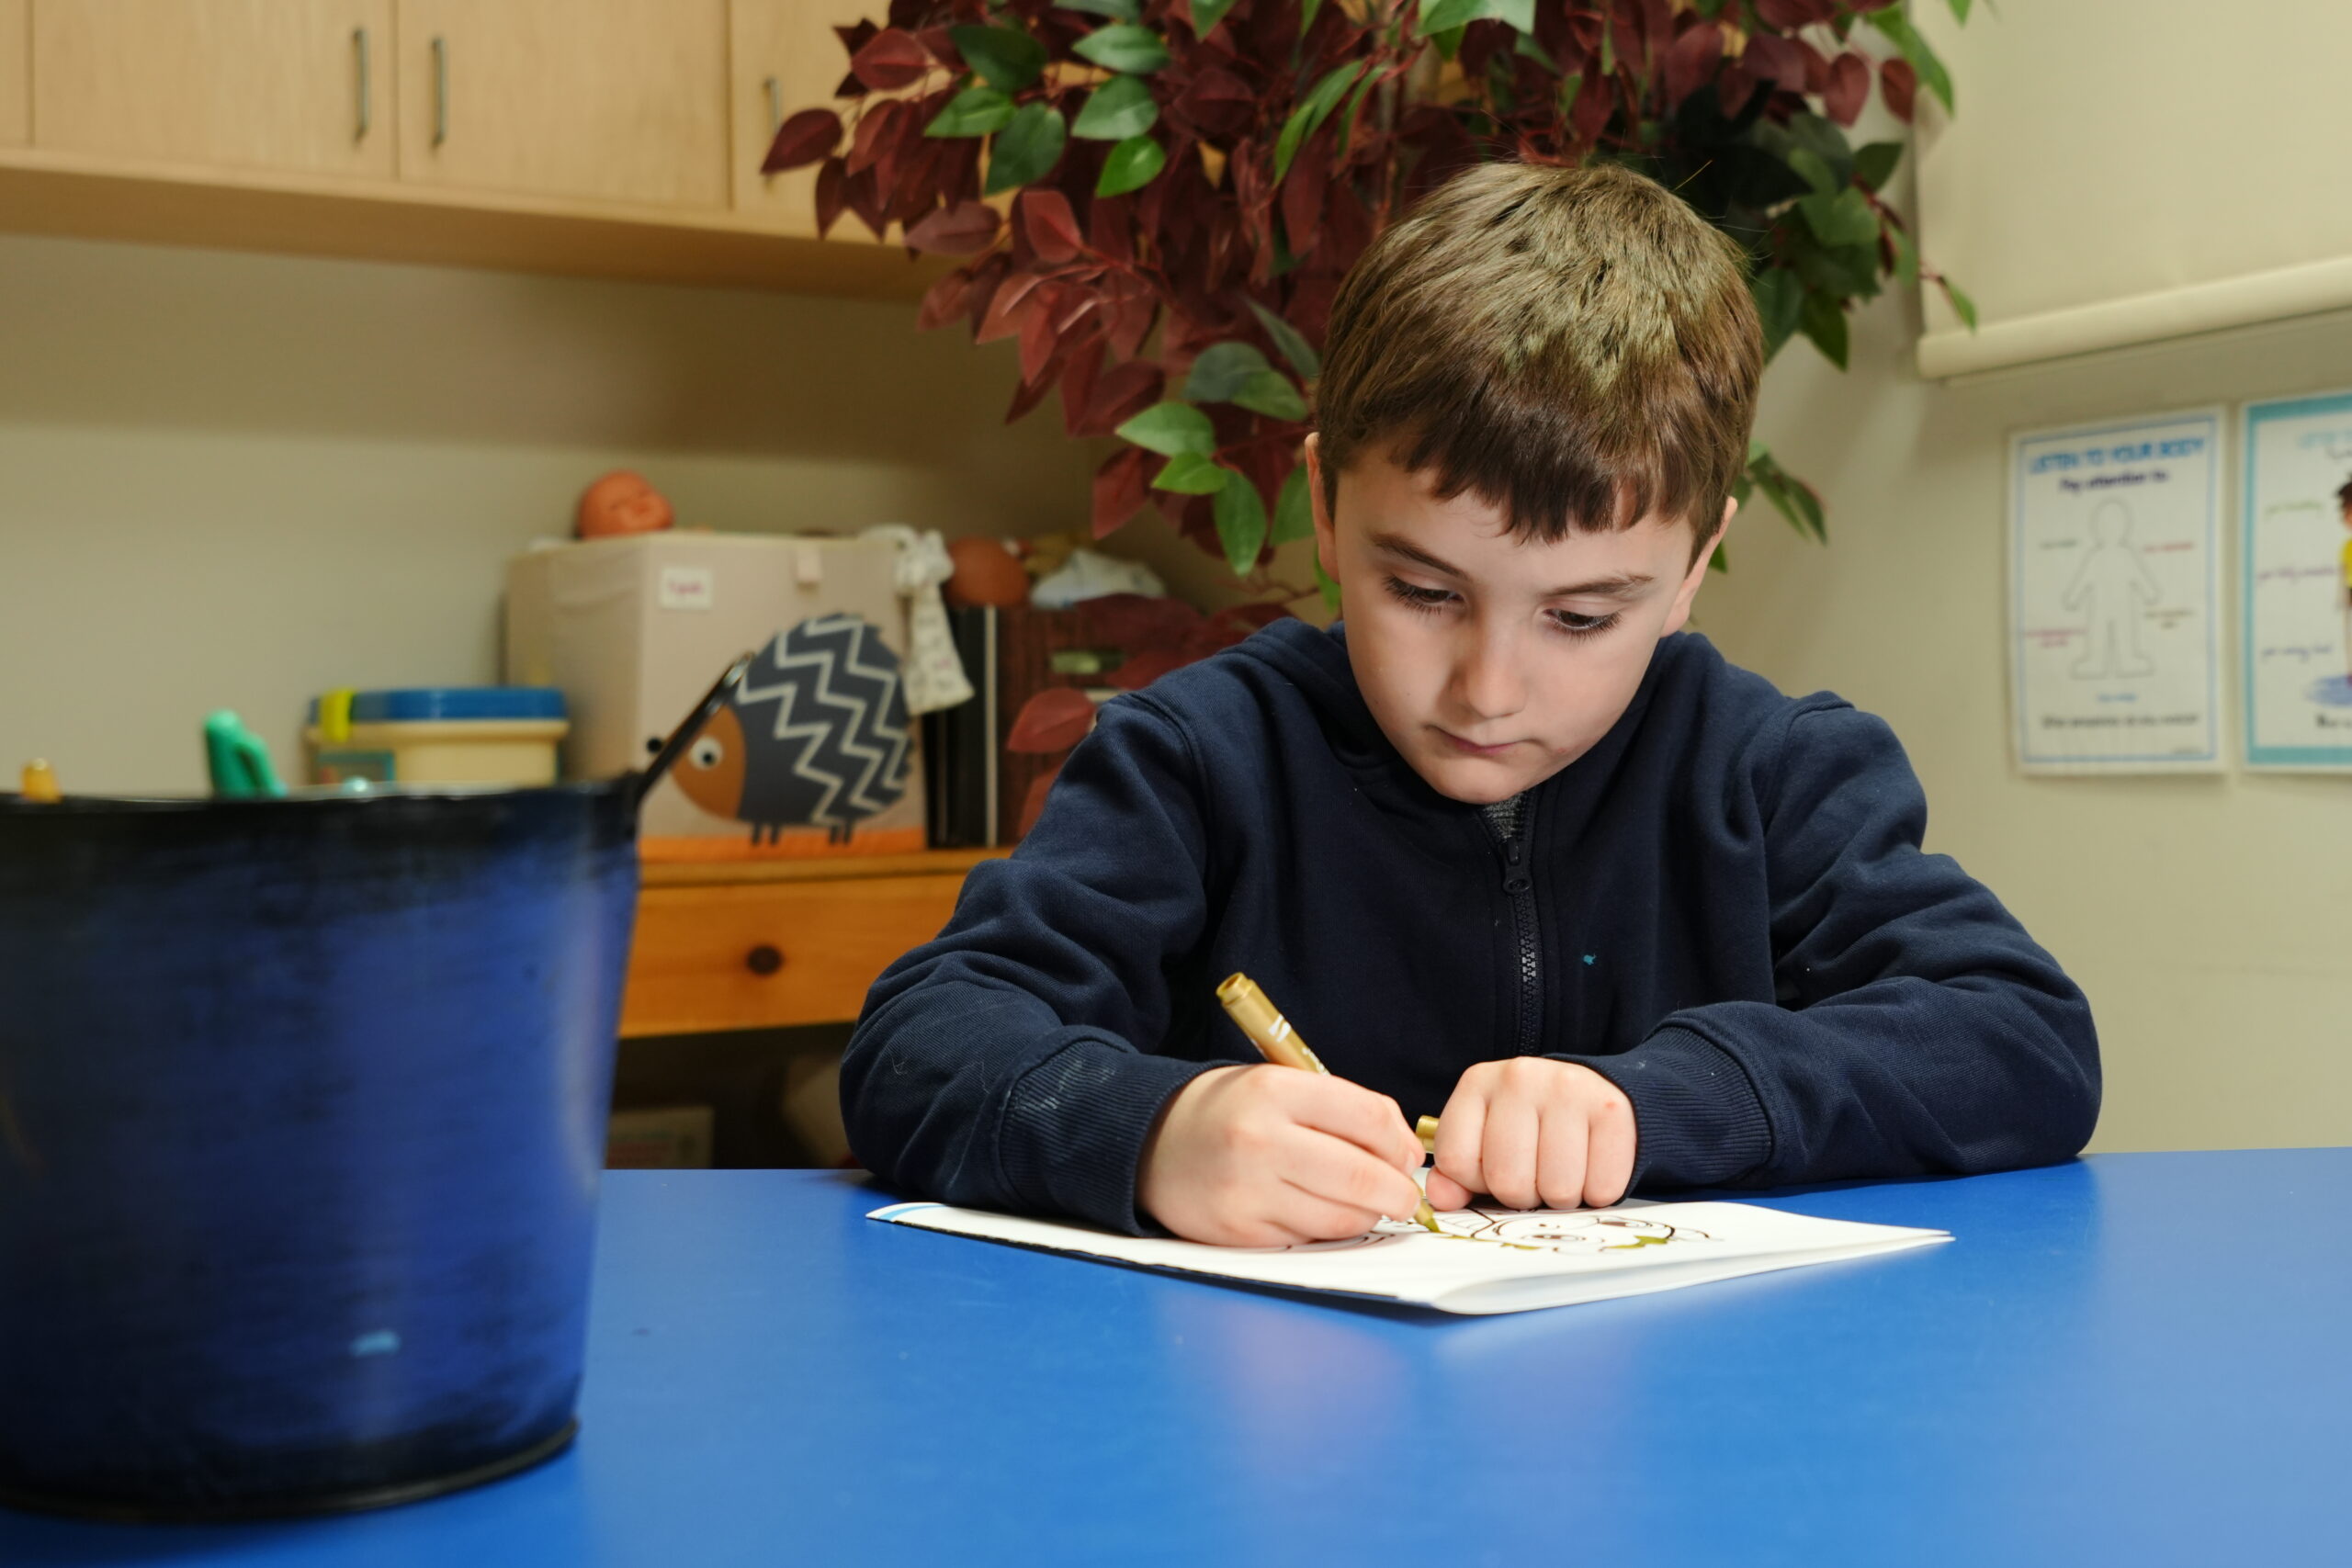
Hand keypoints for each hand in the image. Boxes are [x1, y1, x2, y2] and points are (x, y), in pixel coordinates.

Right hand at [1138, 1065, 1426, 1246]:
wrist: (1151, 1143)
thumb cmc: (1228, 1112)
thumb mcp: (1278, 1084)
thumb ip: (1343, 1109)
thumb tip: (1405, 1153)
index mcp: (1275, 1090)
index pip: (1369, 1117)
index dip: (1400, 1142)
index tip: (1404, 1156)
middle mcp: (1261, 1140)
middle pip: (1362, 1176)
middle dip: (1398, 1193)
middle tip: (1403, 1196)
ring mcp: (1249, 1191)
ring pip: (1342, 1218)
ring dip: (1366, 1215)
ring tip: (1361, 1202)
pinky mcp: (1240, 1232)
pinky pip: (1309, 1239)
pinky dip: (1326, 1231)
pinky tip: (1317, 1212)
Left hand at [1426, 1058, 1636, 1210]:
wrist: (1597, 1093)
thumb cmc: (1533, 1126)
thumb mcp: (1485, 1140)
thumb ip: (1457, 1174)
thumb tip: (1441, 1198)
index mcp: (1477, 1083)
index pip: (1456, 1160)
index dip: (1476, 1182)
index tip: (1495, 1167)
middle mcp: (1519, 1077)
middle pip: (1508, 1181)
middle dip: (1523, 1195)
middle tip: (1536, 1175)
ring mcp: (1568, 1088)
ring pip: (1557, 1189)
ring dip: (1562, 1197)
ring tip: (1564, 1170)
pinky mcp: (1612, 1110)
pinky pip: (1601, 1188)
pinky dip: (1598, 1192)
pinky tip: (1593, 1166)